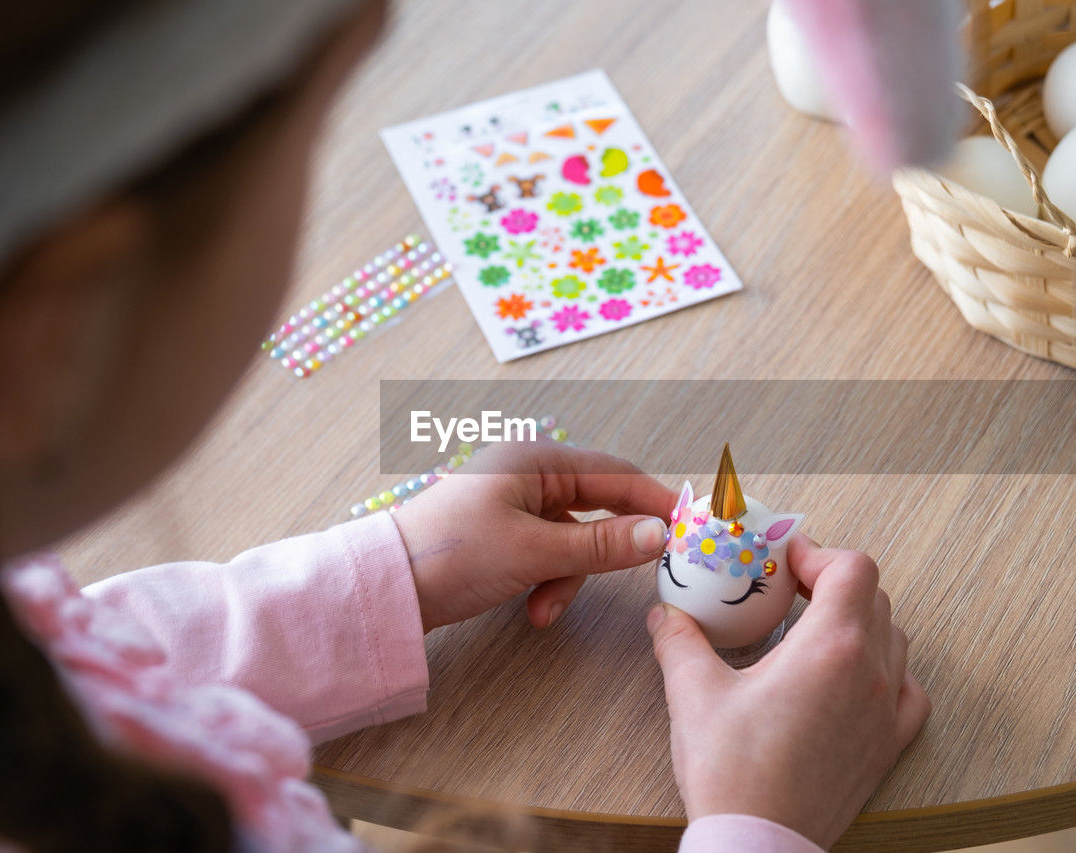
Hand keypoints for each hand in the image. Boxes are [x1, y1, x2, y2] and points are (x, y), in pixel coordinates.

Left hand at [392, 439, 674, 631]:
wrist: (387, 588)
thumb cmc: (454, 556)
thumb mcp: (535, 552)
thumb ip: (601, 544)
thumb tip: (658, 534)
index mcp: (536, 460)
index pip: (616, 474)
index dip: (654, 502)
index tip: (687, 529)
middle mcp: (528, 473)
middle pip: (596, 509)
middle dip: (598, 555)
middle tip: (621, 581)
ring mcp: (514, 503)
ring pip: (573, 540)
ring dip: (566, 578)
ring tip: (543, 609)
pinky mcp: (502, 532)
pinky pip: (546, 553)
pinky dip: (545, 581)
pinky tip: (531, 607)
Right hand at [648, 534, 929, 848]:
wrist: (758, 843)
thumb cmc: (733, 774)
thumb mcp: (693, 694)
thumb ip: (679, 640)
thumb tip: (665, 613)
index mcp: (829, 648)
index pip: (851, 568)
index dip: (817, 553)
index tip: (784, 561)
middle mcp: (870, 673)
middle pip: (873, 595)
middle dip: (832, 581)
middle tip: (790, 589)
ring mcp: (886, 711)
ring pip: (894, 638)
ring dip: (859, 621)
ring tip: (814, 630)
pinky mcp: (888, 746)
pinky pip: (910, 689)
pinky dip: (888, 671)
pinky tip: (855, 678)